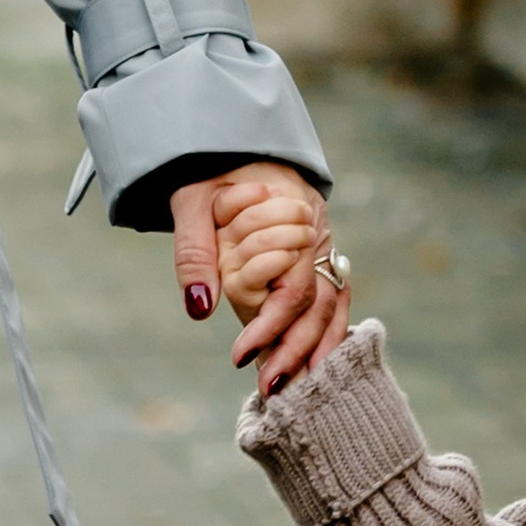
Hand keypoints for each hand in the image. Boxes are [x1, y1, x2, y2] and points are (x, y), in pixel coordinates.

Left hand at [168, 165, 349, 396]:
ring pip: (334, 304)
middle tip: (269, 385)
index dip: (269, 326)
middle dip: (296, 348)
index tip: (240, 356)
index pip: (291, 289)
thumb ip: (195, 253)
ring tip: (302, 387)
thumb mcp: (192, 202)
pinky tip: (318, 361)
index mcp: (294, 217)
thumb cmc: (209, 169)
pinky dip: (328, 330)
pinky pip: (333, 298)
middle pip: (319, 304)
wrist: (233, 138)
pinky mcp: (319, 254)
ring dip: (319, 346)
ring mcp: (323, 244)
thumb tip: (200, 309)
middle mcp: (316, 235)